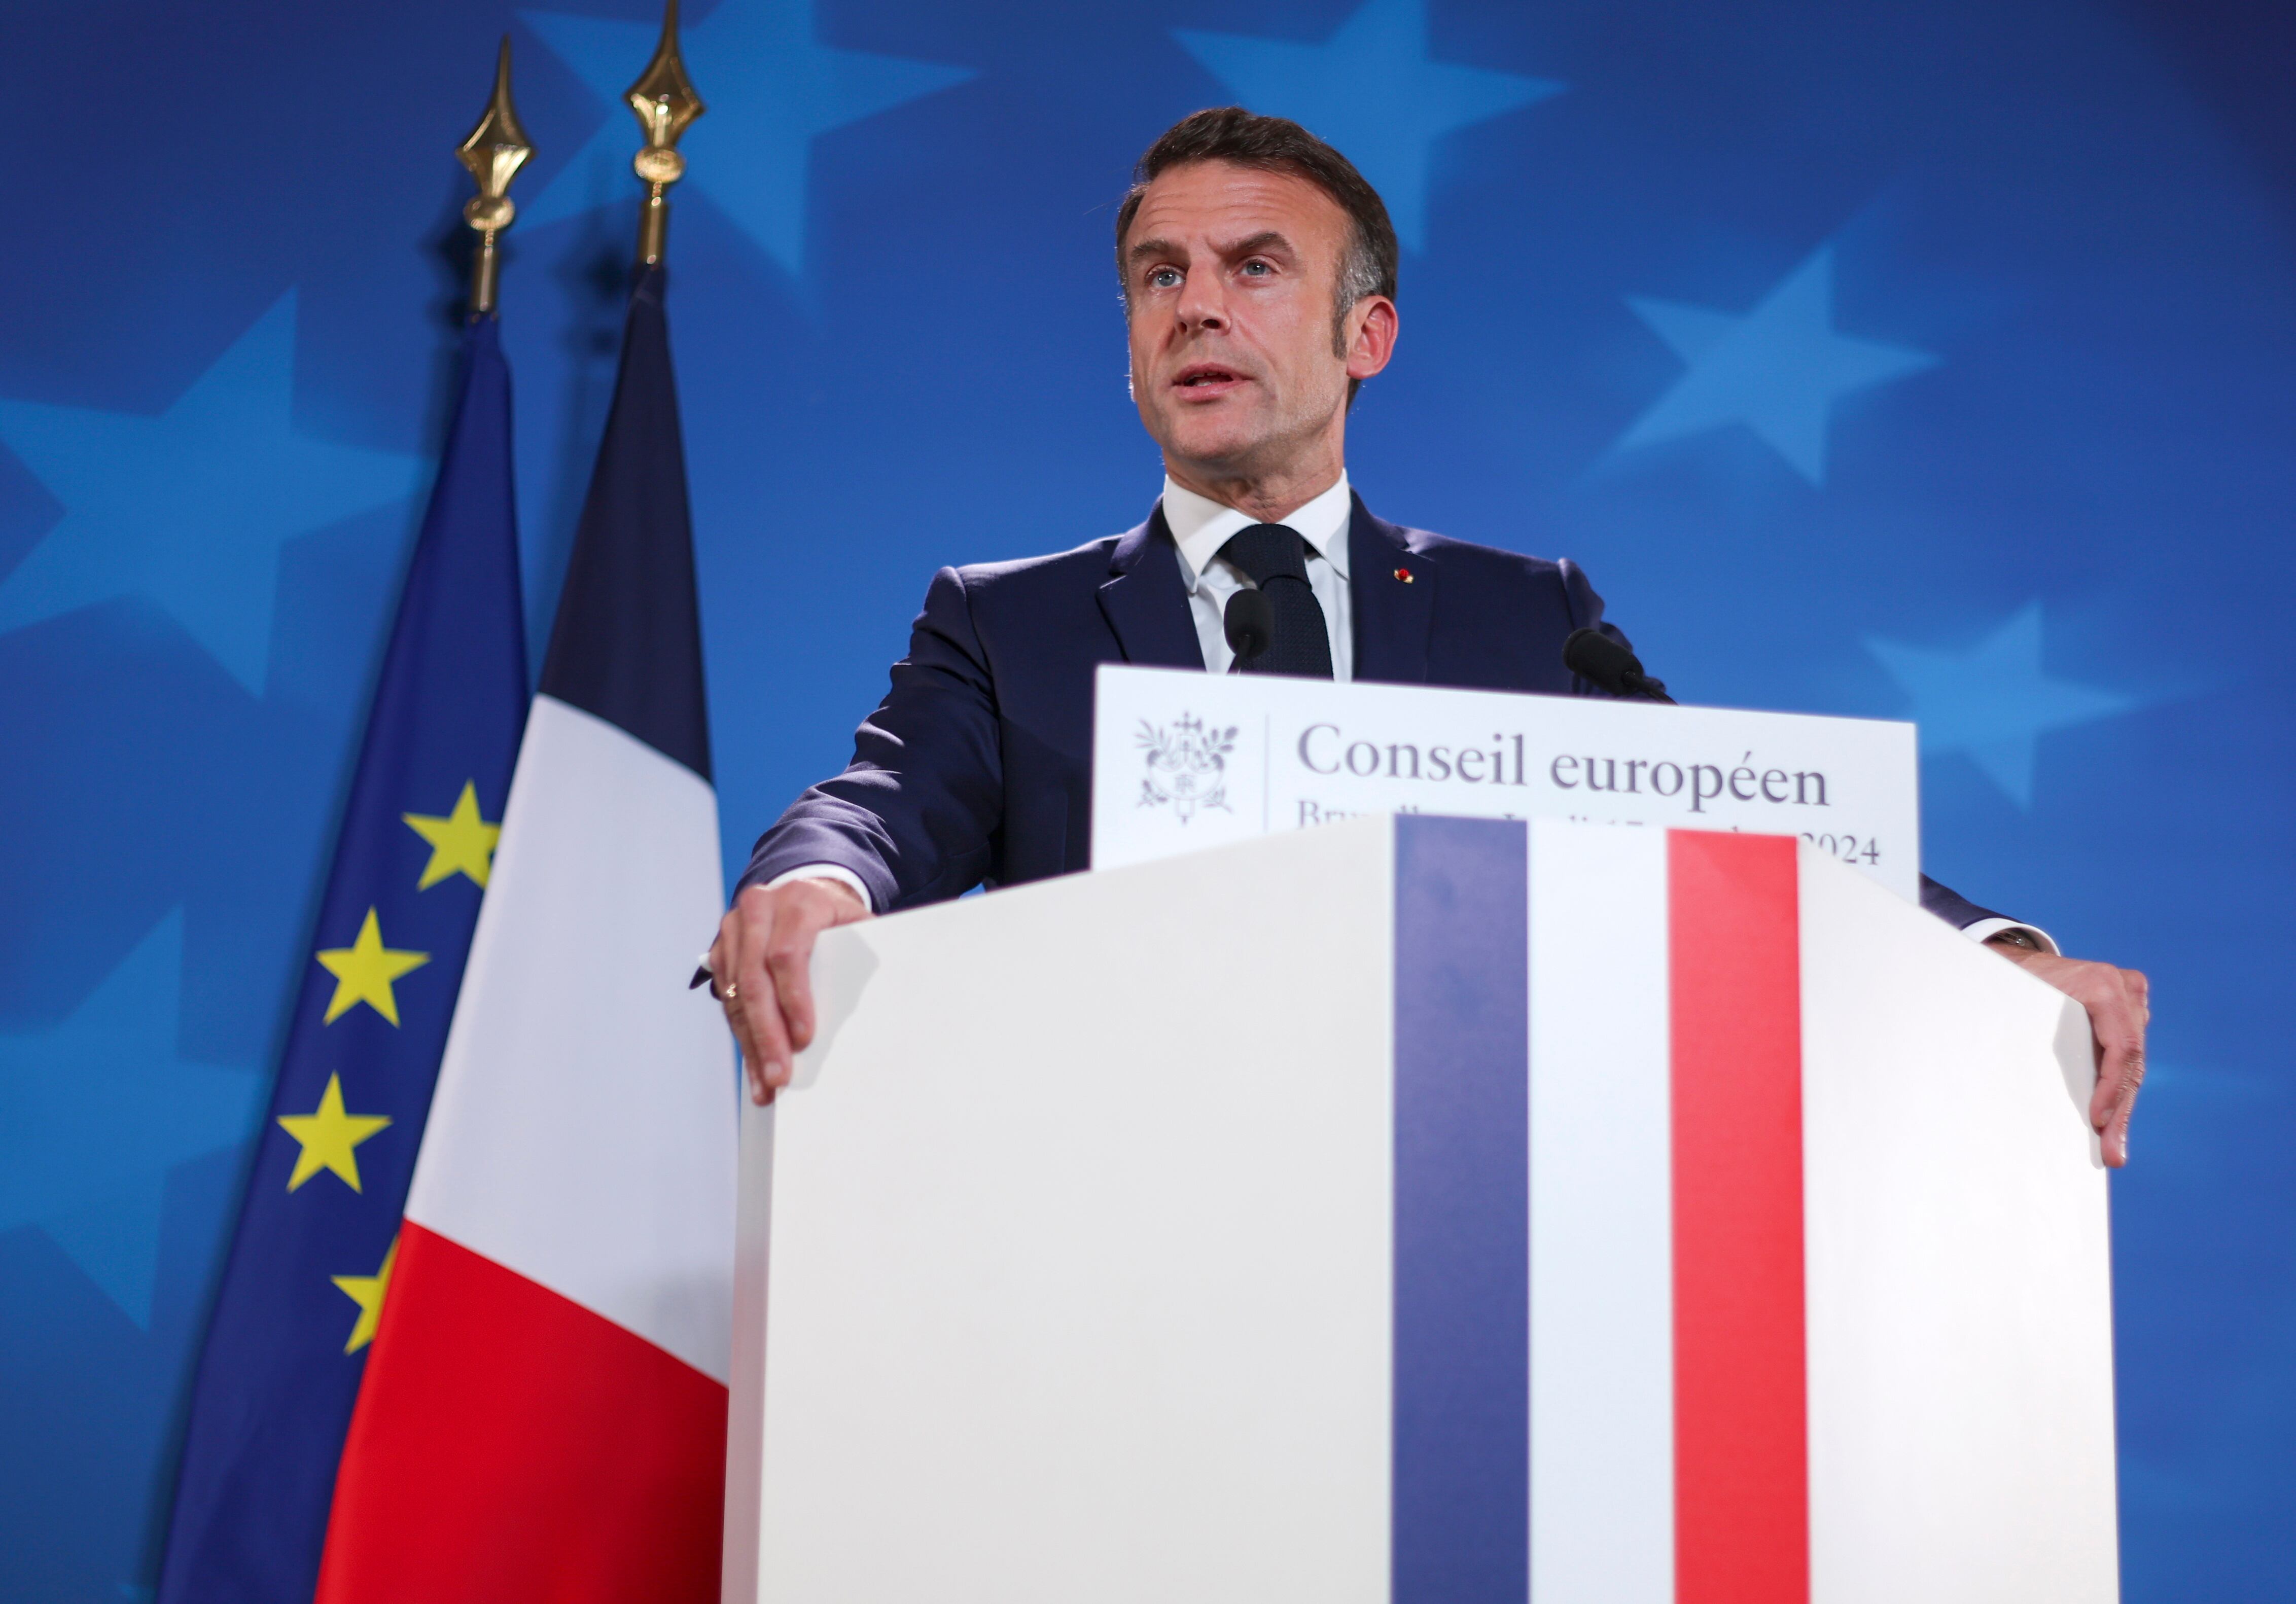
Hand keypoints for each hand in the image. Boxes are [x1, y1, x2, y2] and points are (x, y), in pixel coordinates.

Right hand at [709, 878, 871, 1104]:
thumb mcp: (857, 926)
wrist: (805, 893)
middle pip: (754, 979)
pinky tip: (755, 1066)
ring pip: (735, 995)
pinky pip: (725, 1000)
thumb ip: (861, 957)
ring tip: (767, 1083)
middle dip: (767, 1033)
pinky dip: (742, 1036)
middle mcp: (759, 909)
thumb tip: (883, 1008)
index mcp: (798, 901)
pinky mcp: (720, 951)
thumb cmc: (838, 920)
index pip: (786, 954)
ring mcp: (734, 929)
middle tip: (780, 1075)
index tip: (804, 1038)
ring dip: (751, 1044)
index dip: (793, 998)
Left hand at [1986, 938, 2147, 1166]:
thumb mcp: (2018, 1002)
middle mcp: (2124, 988)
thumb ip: (2028, 1035)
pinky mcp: (2130, 1008)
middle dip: (2119, 1111)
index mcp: (2100, 985)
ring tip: (2113, 1147)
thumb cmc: (2013, 983)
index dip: (2113, 1089)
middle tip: (2113, 1153)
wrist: (2019, 960)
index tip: (2098, 1122)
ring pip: (2132, 1063)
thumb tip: (2010, 1089)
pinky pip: (2127, 1054)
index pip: (2122, 1047)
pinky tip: (2112, 1121)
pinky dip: (2118, 1086)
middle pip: (2130, 1062)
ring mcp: (2131, 997)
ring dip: (2121, 1105)